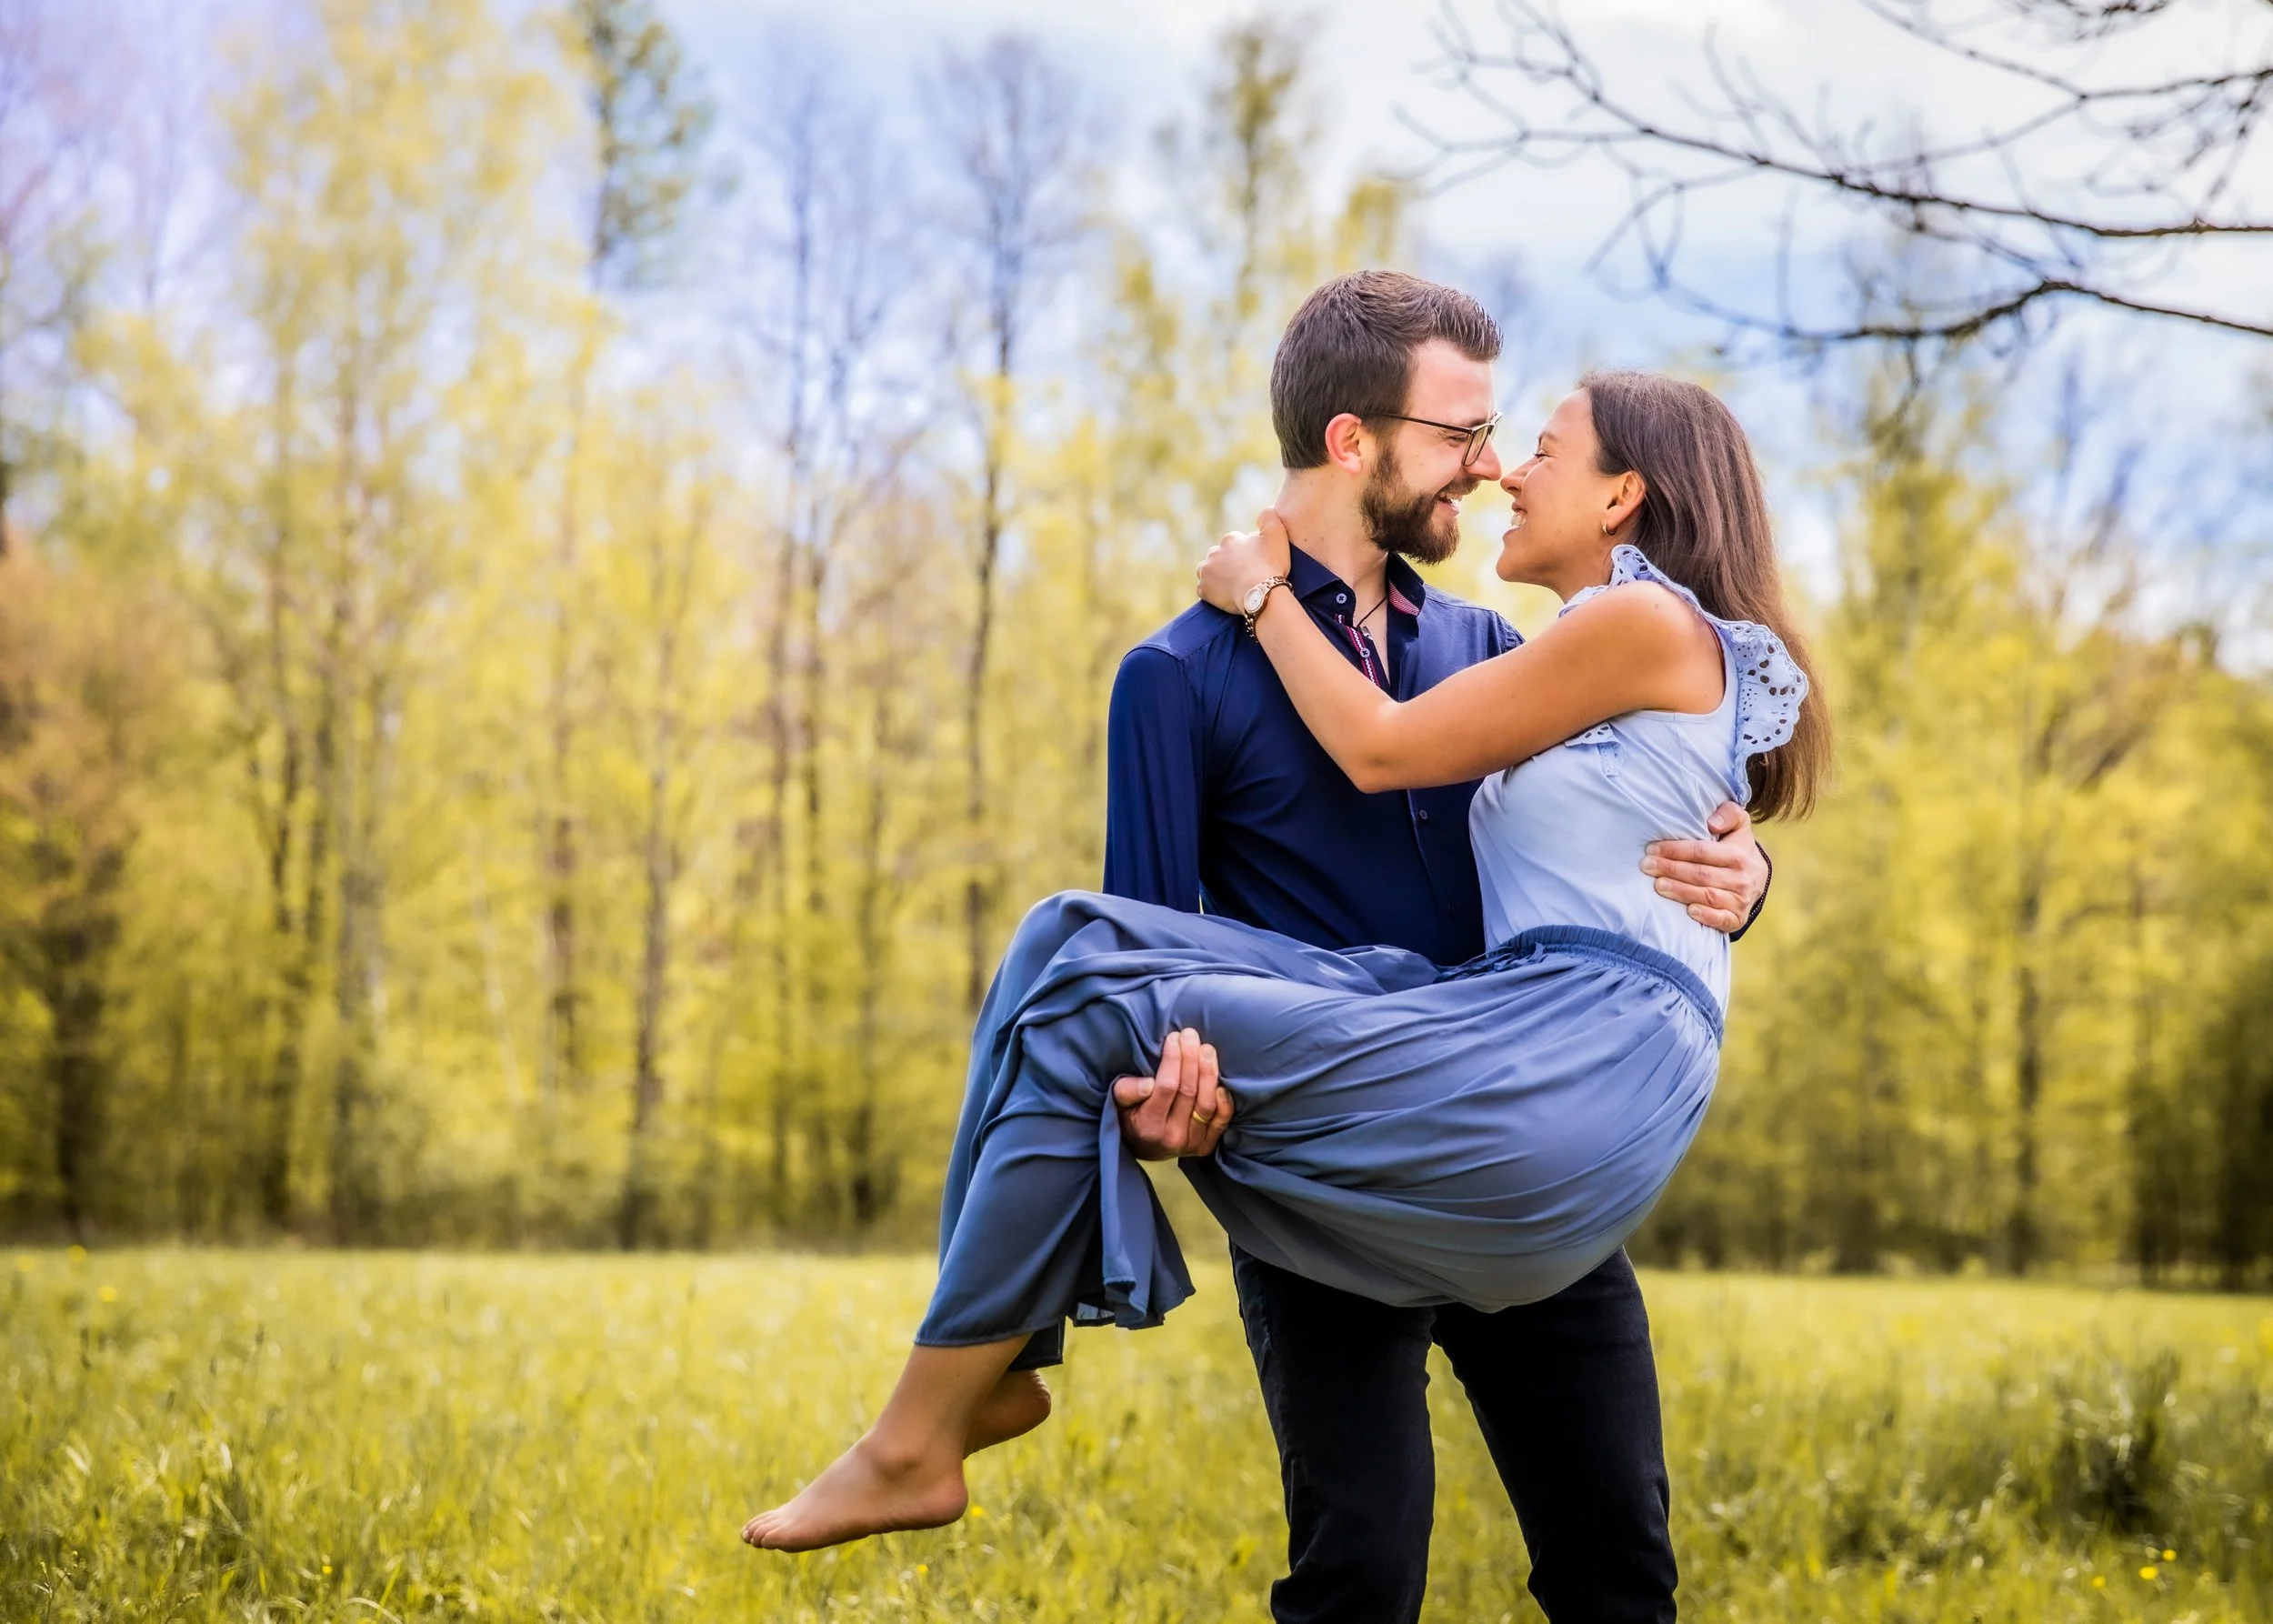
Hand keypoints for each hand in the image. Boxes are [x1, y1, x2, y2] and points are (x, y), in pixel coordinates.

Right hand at [1112, 1028, 1232, 1159]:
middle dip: (1191, 1058)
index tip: (1174, 1038)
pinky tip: (1221, 1082)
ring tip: (1206, 1049)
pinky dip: (1224, 1101)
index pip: (1166, 1087)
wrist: (1144, 1150)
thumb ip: (1126, 1091)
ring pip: (1206, 1104)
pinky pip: (1221, 1121)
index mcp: (1148, 1125)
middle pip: (1188, 1091)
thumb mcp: (1118, 1104)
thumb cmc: (1129, 1118)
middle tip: (1190, 1035)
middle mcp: (1172, 1136)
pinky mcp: (1205, 1145)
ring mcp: (1191, 1142)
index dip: (1173, 1060)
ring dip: (1209, 1073)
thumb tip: (1148, 1082)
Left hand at [1196, 508, 1294, 615]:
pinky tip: (1225, 596)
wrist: (1262, 594)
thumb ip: (1270, 517)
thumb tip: (1265, 510)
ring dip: (1218, 576)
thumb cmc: (1271, 565)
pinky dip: (1213, 593)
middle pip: (1220, 557)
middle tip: (1244, 576)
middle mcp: (1214, 552)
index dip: (1246, 554)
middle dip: (1228, 563)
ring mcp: (1206, 571)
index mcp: (1230, 539)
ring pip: (1209, 571)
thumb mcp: (1277, 534)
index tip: (1255, 563)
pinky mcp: (1203, 590)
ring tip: (1233, 586)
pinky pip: (1205, 590)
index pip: (1235, 543)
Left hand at [1642, 801, 1768, 933]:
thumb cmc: (1738, 848)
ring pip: (1707, 896)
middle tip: (1647, 866)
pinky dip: (1705, 916)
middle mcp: (1742, 879)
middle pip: (1701, 874)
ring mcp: (1741, 901)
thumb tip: (1712, 824)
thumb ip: (1729, 814)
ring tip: (1657, 885)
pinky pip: (1721, 919)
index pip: (1702, 852)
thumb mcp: (1739, 825)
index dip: (1675, 850)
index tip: (1652, 849)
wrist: (1757, 879)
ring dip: (1680, 891)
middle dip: (1671, 869)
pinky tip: (1688, 911)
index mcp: (1739, 855)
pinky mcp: (1738, 919)